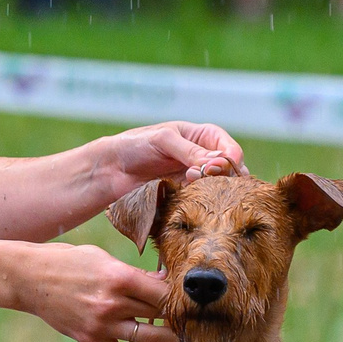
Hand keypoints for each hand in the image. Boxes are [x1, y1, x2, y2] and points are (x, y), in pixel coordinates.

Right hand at [11, 242, 176, 341]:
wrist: (29, 279)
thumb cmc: (69, 261)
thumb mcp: (103, 258)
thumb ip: (135, 273)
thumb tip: (164, 281)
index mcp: (119, 278)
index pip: (164, 293)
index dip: (180, 297)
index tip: (188, 299)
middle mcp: (113, 304)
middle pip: (161, 315)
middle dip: (178, 317)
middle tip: (191, 319)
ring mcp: (101, 325)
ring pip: (149, 339)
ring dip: (168, 339)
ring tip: (178, 337)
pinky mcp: (91, 340)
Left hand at [95, 122, 245, 197]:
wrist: (110, 169)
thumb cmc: (135, 145)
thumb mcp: (164, 140)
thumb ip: (191, 151)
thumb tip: (218, 164)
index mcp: (204, 137)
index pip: (231, 150)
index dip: (230, 161)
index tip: (217, 171)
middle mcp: (204, 157)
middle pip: (231, 173)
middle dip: (223, 180)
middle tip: (204, 184)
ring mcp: (196, 178)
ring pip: (219, 190)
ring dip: (212, 193)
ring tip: (192, 190)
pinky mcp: (186, 196)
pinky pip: (202, 202)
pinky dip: (201, 205)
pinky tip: (190, 204)